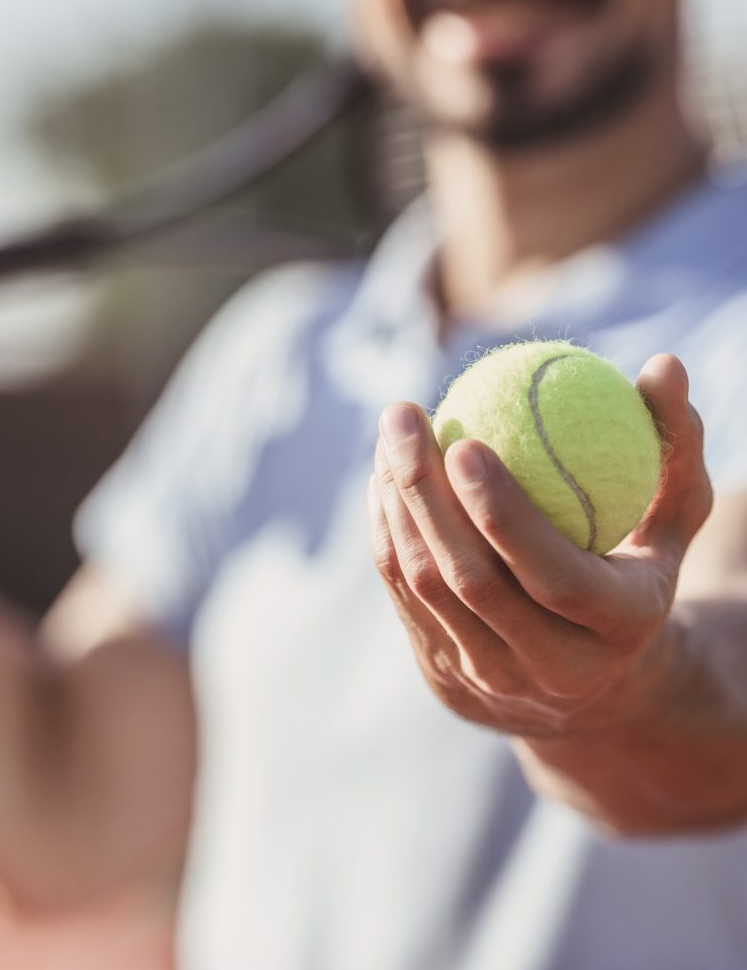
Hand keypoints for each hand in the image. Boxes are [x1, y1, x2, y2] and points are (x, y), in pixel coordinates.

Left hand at [367, 353, 712, 739]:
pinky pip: (402, 592)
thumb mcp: (674, 520)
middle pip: (468, 579)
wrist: (599, 691)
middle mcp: (548, 667)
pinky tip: (382, 476)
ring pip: (424, 585)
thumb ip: (674, 448)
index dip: (500, 513)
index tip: (463, 440)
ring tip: (388, 436)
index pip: (549, 574)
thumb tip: (665, 364)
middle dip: (423, 492)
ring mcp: (488, 676)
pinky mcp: (444, 672)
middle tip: (403, 416)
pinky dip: (386, 530)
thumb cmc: (638, 576)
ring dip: (394, 505)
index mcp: (615, 630)